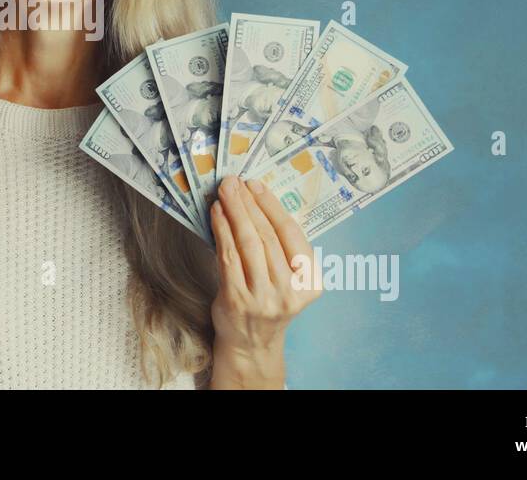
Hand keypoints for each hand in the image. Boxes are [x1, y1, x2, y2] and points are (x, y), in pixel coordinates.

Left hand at [209, 175, 321, 387]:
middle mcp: (289, 291)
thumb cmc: (268, 301)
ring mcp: (263, 297)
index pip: (291, 234)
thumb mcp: (287, 278)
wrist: (251, 343)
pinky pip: (228, 256)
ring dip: (234, 212)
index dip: (271, 205)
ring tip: (224, 193)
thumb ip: (280, 247)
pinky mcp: (237, 300)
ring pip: (248, 243)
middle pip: (268, 235)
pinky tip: (216, 214)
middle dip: (248, 203)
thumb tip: (255, 200)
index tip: (255, 185)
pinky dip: (221, 230)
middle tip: (234, 182)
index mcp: (310, 283)